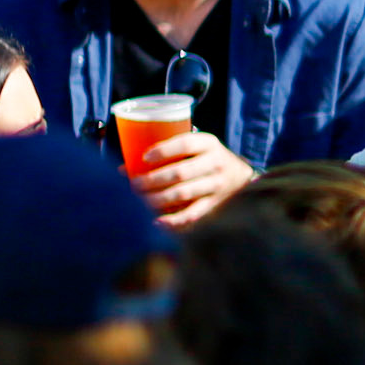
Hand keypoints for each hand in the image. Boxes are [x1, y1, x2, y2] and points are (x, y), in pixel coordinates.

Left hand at [131, 128, 254, 227]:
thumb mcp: (192, 147)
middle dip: (153, 180)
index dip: (164, 150)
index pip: (186, 143)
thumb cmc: (203, 158)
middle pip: (181, 172)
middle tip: (135, 185)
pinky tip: (157, 221)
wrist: (239, 175)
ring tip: (140, 200)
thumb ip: (164, 153)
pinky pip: (193, 213)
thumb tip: (124, 169)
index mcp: (207, 143)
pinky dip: (174, 219)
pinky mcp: (214, 203)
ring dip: (158, 199)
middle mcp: (215, 163)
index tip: (144, 157)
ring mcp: (216, 184)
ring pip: (184, 193)